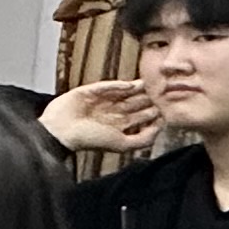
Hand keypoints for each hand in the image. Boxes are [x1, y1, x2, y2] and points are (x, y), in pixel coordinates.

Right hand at [43, 78, 160, 153]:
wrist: (61, 132)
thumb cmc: (89, 140)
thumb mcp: (122, 144)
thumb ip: (143, 139)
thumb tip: (160, 127)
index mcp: (121, 124)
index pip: (143, 115)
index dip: (155, 110)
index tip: (167, 106)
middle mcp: (113, 112)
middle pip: (137, 101)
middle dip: (149, 97)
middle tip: (162, 91)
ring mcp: (102, 100)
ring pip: (125, 91)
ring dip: (137, 88)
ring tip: (150, 84)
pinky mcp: (90, 91)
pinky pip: (107, 85)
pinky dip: (118, 85)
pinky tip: (129, 85)